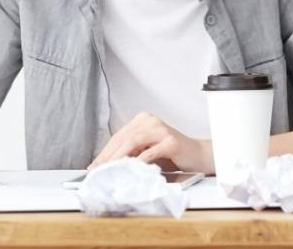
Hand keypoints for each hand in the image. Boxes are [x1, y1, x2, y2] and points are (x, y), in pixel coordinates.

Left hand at [88, 112, 211, 173]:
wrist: (198, 155)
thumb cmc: (172, 155)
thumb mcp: (147, 151)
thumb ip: (131, 153)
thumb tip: (108, 165)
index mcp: (142, 120)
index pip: (119, 136)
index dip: (105, 152)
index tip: (94, 165)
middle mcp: (150, 121)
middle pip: (123, 138)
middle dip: (108, 156)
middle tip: (97, 170)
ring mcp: (160, 130)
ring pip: (133, 142)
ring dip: (118, 158)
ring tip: (109, 170)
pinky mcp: (170, 141)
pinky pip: (149, 152)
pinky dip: (138, 162)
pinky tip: (130, 170)